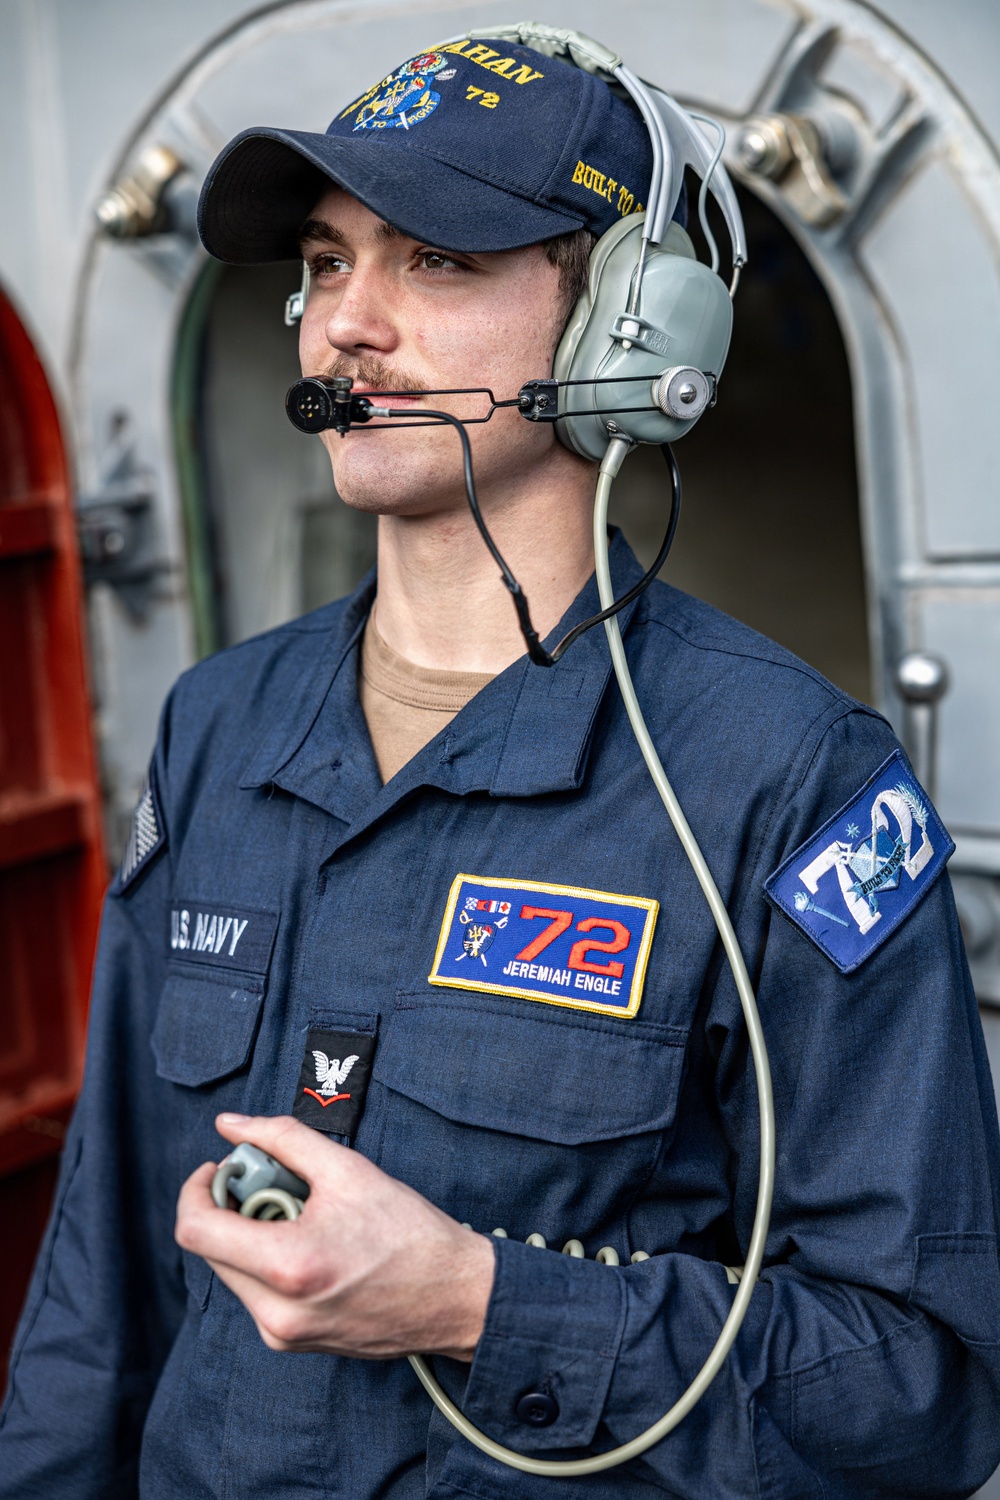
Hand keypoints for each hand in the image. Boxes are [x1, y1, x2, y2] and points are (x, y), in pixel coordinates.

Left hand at [175, 1113, 494, 1360]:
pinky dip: (268, 1261)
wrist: (455, 1298)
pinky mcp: (293, 1343)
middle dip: (231, 1207)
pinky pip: (256, 1293)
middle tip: (273, 1181)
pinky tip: (310, 1243)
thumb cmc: (411, 1235)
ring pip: (232, 1272)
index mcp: (288, 1267)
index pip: (196, 1230)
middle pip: (211, 1250)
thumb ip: (283, 1139)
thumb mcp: (348, 1169)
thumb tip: (230, 1124)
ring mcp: (282, 1335)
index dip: (196, 1190)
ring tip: (301, 1213)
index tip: (220, 1167)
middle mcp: (276, 1312)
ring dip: (250, 1234)